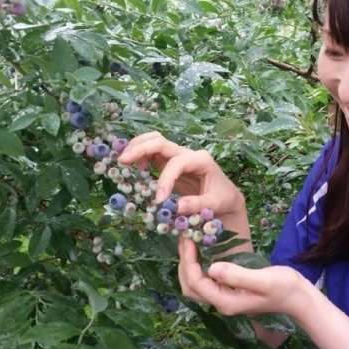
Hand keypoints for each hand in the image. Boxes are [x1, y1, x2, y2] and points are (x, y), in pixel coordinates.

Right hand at [118, 132, 243, 216]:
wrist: (226, 196)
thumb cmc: (222, 198)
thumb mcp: (215, 203)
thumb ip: (197, 204)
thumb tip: (176, 207)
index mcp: (201, 160)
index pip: (177, 163)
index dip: (165, 179)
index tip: (159, 200)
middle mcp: (188, 154)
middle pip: (161, 142)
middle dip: (141, 148)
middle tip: (123, 160)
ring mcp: (178, 156)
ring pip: (154, 142)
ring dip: (137, 147)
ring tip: (123, 160)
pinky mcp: (170, 163)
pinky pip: (153, 154)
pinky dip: (140, 156)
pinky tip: (133, 168)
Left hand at [178, 237, 309, 316]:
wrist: (298, 296)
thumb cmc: (284, 287)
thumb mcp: (263, 280)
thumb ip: (238, 275)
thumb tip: (212, 267)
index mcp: (226, 301)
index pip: (197, 283)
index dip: (188, 261)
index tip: (188, 239)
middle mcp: (222, 302)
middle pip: (190, 286)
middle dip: (184, 263)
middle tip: (185, 238)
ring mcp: (225, 297)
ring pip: (196, 284)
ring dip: (189, 264)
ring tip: (190, 241)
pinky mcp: (229, 290)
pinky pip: (206, 279)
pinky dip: (198, 265)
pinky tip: (202, 249)